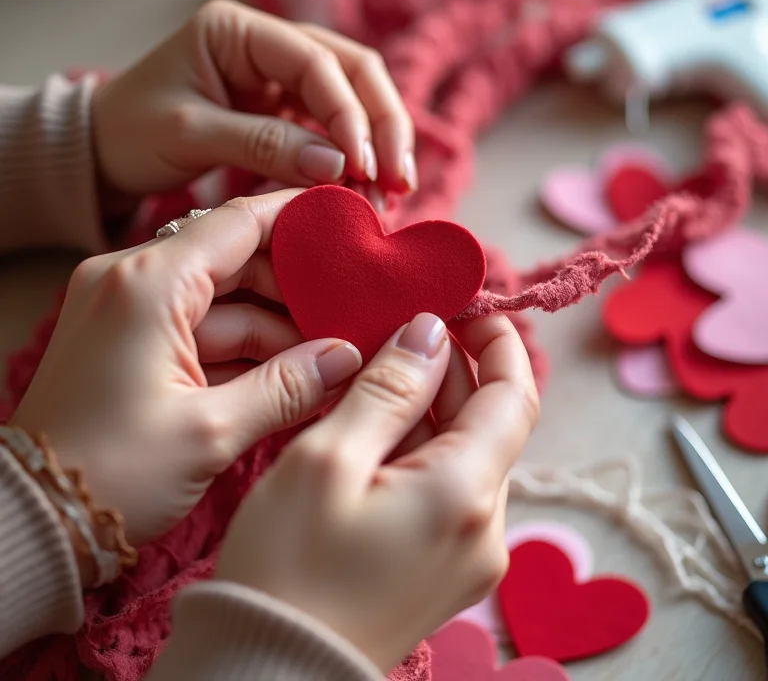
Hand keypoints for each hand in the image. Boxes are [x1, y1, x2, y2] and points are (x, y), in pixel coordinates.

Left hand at [9, 191, 362, 584]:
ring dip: (273, 327)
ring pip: (222, 299)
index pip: (238, 222)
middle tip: (348, 314)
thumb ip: (289, 386)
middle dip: (293, 289)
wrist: (34, 520)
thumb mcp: (212, 431)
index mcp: (147, 285)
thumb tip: (346, 358)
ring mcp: (127, 310)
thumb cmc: (108, 476)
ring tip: (327, 357)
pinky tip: (289, 376)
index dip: (297, 218)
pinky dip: (242, 349)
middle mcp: (131, 281)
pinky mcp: (128, 340)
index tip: (344, 225)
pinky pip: (199, 328)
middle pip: (235, 259)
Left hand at [92, 0, 415, 212]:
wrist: (103, 150)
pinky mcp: (284, 111)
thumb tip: (336, 167)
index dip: (349, 113)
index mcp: (237, 31)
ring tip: (392, 193)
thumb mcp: (190, 134)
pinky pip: (333, 129)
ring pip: (353, 99)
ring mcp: (280, 78)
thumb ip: (262, 144)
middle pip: (352, 71)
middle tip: (398, 179)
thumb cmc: (130, 132)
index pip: (316, 61)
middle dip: (382, 125)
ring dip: (377, 144)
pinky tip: (367, 189)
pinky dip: (353, 159)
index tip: (364, 166)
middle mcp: (268, 46)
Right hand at [215, 312, 538, 671]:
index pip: (514, 394)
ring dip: (430, 411)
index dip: (497, 341)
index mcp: (466, 493)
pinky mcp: (447, 569)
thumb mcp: (329, 459)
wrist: (273, 674)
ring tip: (374, 385)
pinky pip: (449, 489)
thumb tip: (431, 332)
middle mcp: (486, 527)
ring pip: (466, 454)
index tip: (464, 305)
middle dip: (451, 372)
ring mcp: (471, 554)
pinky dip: (421, 451)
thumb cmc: (287, 567)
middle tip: (395, 336)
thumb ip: (389, 388)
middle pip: (488, 423)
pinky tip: (375, 439)